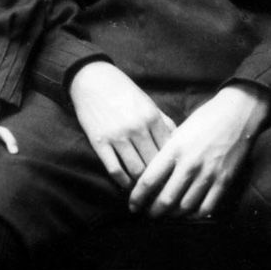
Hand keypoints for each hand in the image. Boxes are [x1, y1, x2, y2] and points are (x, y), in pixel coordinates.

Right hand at [69, 61, 175, 190]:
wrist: (91, 79)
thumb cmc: (123, 91)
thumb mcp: (148, 103)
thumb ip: (164, 122)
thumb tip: (179, 143)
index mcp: (152, 117)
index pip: (169, 152)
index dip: (173, 168)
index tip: (174, 179)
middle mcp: (137, 128)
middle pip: (154, 164)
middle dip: (159, 180)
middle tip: (161, 190)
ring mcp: (117, 135)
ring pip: (136, 170)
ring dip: (141, 183)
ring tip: (144, 190)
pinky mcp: (99, 141)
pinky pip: (114, 169)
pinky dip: (123, 181)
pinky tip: (126, 184)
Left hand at [129, 84, 270, 217]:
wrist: (237, 114)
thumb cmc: (203, 120)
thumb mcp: (177, 131)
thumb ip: (165, 153)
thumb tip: (150, 174)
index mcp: (173, 149)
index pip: (149, 180)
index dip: (138, 197)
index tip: (132, 205)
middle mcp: (189, 164)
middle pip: (166, 198)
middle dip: (153, 211)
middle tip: (146, 214)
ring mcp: (208, 174)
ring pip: (185, 206)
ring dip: (172, 215)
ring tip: (165, 215)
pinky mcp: (224, 181)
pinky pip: (207, 207)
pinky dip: (194, 215)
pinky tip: (187, 214)